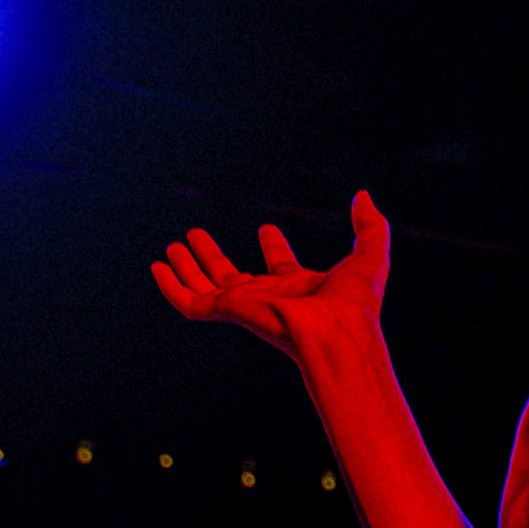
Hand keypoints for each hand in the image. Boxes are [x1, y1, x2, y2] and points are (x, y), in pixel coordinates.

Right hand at [151, 189, 390, 361]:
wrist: (337, 331)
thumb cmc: (356, 302)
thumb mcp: (370, 253)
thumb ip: (370, 224)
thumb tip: (363, 196)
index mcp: (300, 288)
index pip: (281, 267)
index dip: (275, 248)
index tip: (267, 229)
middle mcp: (270, 298)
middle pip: (234, 277)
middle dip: (214, 257)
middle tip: (197, 236)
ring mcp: (247, 307)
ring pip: (207, 287)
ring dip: (188, 268)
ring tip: (172, 247)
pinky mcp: (229, 311)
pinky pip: (191, 303)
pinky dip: (171, 287)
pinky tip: (158, 268)